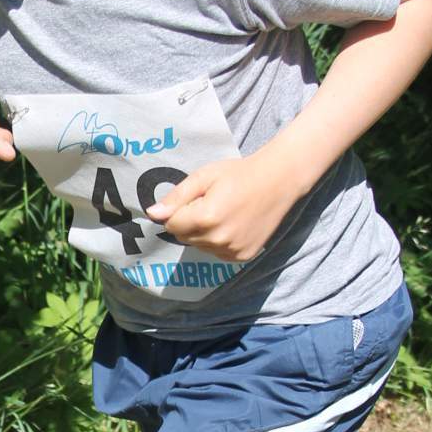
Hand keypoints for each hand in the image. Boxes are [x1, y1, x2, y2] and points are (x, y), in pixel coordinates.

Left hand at [146, 149, 300, 261]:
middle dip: (190, 222)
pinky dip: (219, 241)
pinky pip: (217, 253)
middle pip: (184, 237)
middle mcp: (218, 239)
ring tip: (225, 212)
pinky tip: (233, 224)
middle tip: (211, 203)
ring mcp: (232, 251)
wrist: (279, 181)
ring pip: (200, 246)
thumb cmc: (239, 174)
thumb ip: (177, 197)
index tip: (197, 198)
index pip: (172, 224)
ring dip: (204, 233)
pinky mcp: (243, 257)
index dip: (179, 210)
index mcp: (206, 218)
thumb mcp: (204, 177)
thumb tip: (153, 214)